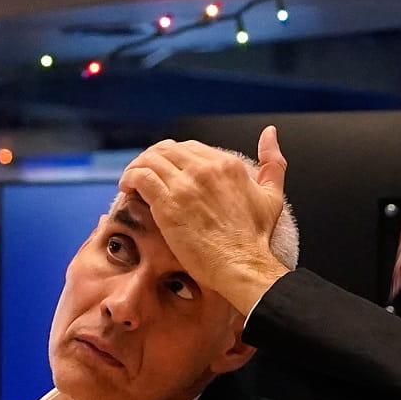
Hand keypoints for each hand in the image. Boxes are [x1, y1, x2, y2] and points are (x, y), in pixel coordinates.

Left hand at [116, 127, 289, 315]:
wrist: (243, 266)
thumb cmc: (256, 238)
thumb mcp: (271, 194)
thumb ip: (273, 161)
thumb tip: (270, 133)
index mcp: (227, 164)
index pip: (189, 147)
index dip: (172, 156)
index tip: (165, 169)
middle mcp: (205, 169)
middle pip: (166, 149)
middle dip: (151, 158)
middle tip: (143, 172)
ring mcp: (185, 185)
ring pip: (150, 159)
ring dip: (137, 166)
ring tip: (132, 180)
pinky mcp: (168, 204)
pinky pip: (141, 177)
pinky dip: (130, 178)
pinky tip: (127, 188)